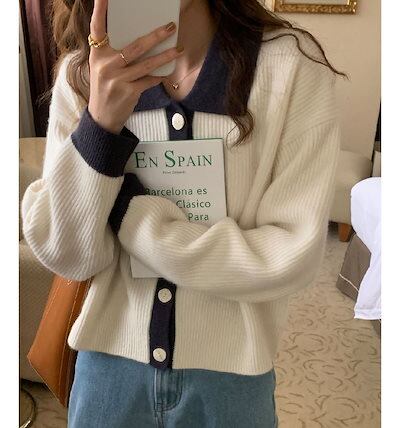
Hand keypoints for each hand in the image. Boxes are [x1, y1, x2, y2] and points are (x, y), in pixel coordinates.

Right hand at [88, 0, 182, 133]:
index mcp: (97, 55)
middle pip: (135, 46)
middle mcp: (106, 65)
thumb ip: (115, 54)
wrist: (102, 116)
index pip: (97, 29)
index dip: (100, 11)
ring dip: (165, 56)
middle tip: (171, 26)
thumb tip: (144, 42)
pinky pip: (149, 81)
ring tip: (179, 49)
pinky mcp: (128, 92)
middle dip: (156, 36)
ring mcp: (117, 79)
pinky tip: (167, 72)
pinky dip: (159, 76)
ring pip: (146, 64)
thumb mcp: (103, 68)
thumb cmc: (106, 88)